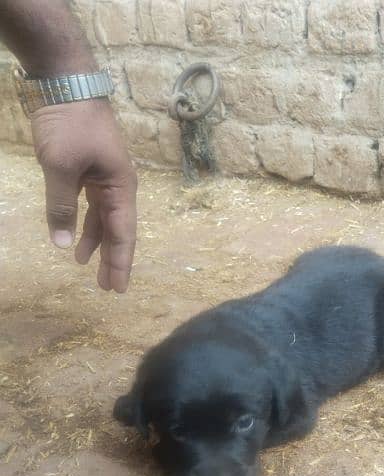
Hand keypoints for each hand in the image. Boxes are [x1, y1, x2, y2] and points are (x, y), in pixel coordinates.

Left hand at [30, 98, 136, 292]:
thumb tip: (62, 245)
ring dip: (96, 243)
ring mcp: (104, 178)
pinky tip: (74, 236)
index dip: (120, 263)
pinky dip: (83, 222)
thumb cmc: (70, 124)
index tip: (117, 288)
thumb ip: (61, 207)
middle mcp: (118, 186)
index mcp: (121, 187)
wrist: (66, 81)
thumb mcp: (61, 167)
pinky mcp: (89, 170)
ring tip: (86, 267)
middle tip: (106, 287)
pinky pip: (89, 205)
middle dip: (112, 259)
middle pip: (117, 231)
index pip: (123, 234)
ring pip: (103, 219)